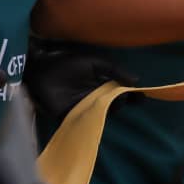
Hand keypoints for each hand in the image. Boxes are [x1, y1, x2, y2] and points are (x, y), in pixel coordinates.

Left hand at [23, 42, 138, 121]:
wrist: (42, 67)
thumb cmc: (67, 62)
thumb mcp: (95, 62)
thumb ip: (115, 71)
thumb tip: (136, 80)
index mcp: (101, 85)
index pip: (120, 93)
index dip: (131, 95)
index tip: (142, 96)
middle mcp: (94, 97)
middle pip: (113, 105)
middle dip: (120, 102)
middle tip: (123, 97)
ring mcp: (82, 107)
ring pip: (101, 114)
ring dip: (108, 110)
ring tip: (111, 103)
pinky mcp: (69, 115)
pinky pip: (83, 121)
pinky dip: (91, 121)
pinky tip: (98, 116)